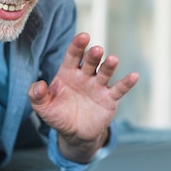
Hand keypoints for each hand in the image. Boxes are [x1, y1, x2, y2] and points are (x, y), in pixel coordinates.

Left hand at [28, 33, 138, 161]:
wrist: (74, 134)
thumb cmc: (58, 115)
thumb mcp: (43, 107)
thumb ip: (37, 95)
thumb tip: (39, 85)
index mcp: (68, 73)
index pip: (73, 55)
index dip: (77, 45)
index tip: (83, 36)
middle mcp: (85, 76)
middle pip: (90, 61)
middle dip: (93, 55)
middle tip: (96, 50)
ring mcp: (98, 86)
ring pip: (105, 72)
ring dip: (109, 65)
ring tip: (112, 59)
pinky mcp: (109, 98)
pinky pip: (119, 89)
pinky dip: (127, 83)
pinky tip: (134, 76)